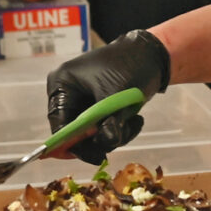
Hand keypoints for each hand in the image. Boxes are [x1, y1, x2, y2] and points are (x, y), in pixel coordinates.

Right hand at [46, 31, 170, 165]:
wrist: (152, 55)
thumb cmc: (129, 66)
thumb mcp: (118, 95)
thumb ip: (110, 122)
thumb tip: (106, 145)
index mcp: (63, 84)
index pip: (58, 122)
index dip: (71, 143)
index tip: (91, 155)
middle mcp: (68, 93)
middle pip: (75, 131)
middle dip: (99, 139)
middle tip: (119, 138)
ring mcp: (83, 102)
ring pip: (92, 134)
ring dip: (114, 135)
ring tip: (134, 122)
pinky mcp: (98, 109)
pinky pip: (103, 129)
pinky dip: (119, 130)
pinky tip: (136, 120)